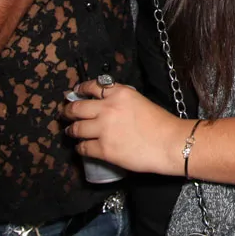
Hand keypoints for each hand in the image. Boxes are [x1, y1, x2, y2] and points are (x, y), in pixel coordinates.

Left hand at [63, 79, 188, 175]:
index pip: (92, 86)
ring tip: (70, 132)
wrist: (169, 143)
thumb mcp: (139, 100)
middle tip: (64, 114)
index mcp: (119, 92)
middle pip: (77, 107)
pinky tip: (81, 147)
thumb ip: (121, 101)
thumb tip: (106, 106)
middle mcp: (107, 107)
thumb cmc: (160, 123)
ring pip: (76, 128)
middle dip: (67, 111)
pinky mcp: (103, 149)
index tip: (75, 93)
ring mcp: (103, 129)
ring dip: (71, 130)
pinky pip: (83, 147)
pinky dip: (80, 147)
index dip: (79, 89)